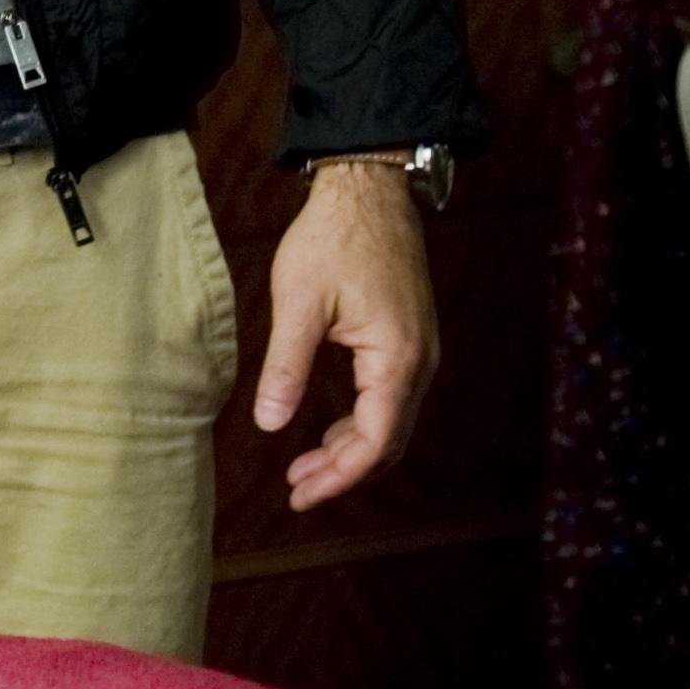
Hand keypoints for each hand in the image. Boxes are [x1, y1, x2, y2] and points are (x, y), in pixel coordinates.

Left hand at [251, 162, 438, 512]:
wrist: (370, 192)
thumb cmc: (332, 239)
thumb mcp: (298, 302)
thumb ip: (286, 367)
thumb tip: (269, 424)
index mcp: (396, 359)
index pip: (373, 441)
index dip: (337, 477)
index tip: (300, 496)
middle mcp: (420, 364)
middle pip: (386, 442)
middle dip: (342, 471)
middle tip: (296, 489)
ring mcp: (420, 352)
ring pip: (390, 422)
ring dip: (350, 450)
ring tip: (303, 467)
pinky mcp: (410, 341)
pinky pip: (390, 399)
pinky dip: (360, 422)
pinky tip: (326, 428)